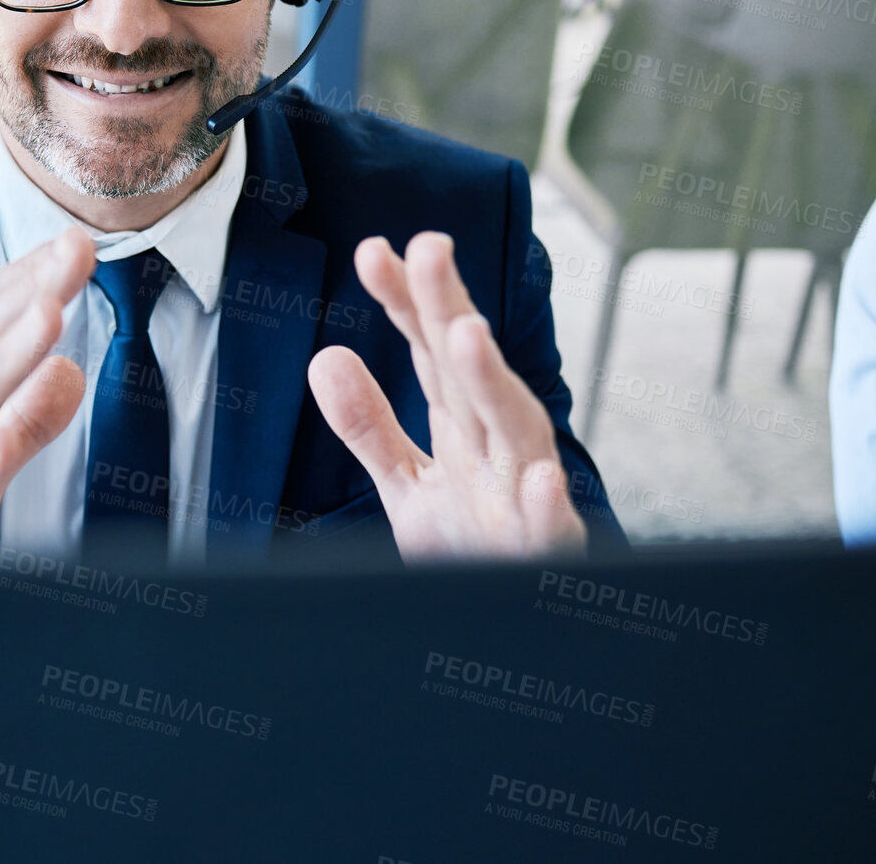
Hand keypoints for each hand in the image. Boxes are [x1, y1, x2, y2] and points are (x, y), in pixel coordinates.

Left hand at [307, 232, 586, 560]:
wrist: (519, 628)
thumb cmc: (475, 550)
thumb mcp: (408, 486)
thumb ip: (369, 425)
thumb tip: (324, 357)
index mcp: (464, 429)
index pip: (430, 353)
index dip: (405, 301)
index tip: (372, 252)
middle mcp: (497, 450)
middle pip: (469, 371)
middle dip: (450, 309)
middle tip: (427, 247)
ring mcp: (524, 501)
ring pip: (515, 434)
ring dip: (493, 384)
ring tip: (465, 335)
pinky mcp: (545, 556)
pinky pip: (551, 533)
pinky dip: (549, 508)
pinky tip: (543, 480)